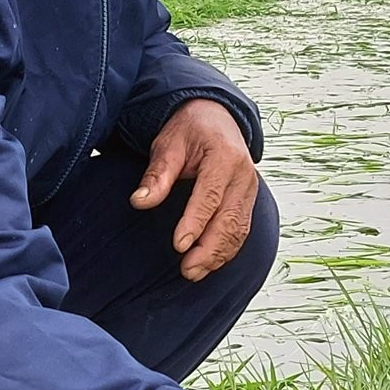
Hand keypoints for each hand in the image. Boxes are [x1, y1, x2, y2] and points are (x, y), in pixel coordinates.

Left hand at [133, 97, 259, 280]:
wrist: (217, 117)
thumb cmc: (190, 130)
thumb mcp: (169, 143)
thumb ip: (158, 174)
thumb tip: (140, 201)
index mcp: (224, 156)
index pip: (211, 195)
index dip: (196, 222)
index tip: (180, 245)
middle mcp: (243, 175)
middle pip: (230, 218)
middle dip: (209, 248)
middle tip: (187, 269)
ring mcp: (249, 189)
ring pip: (239, 229)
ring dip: (219, 254)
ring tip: (194, 272)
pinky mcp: (248, 200)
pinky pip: (242, 230)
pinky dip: (227, 250)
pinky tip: (209, 263)